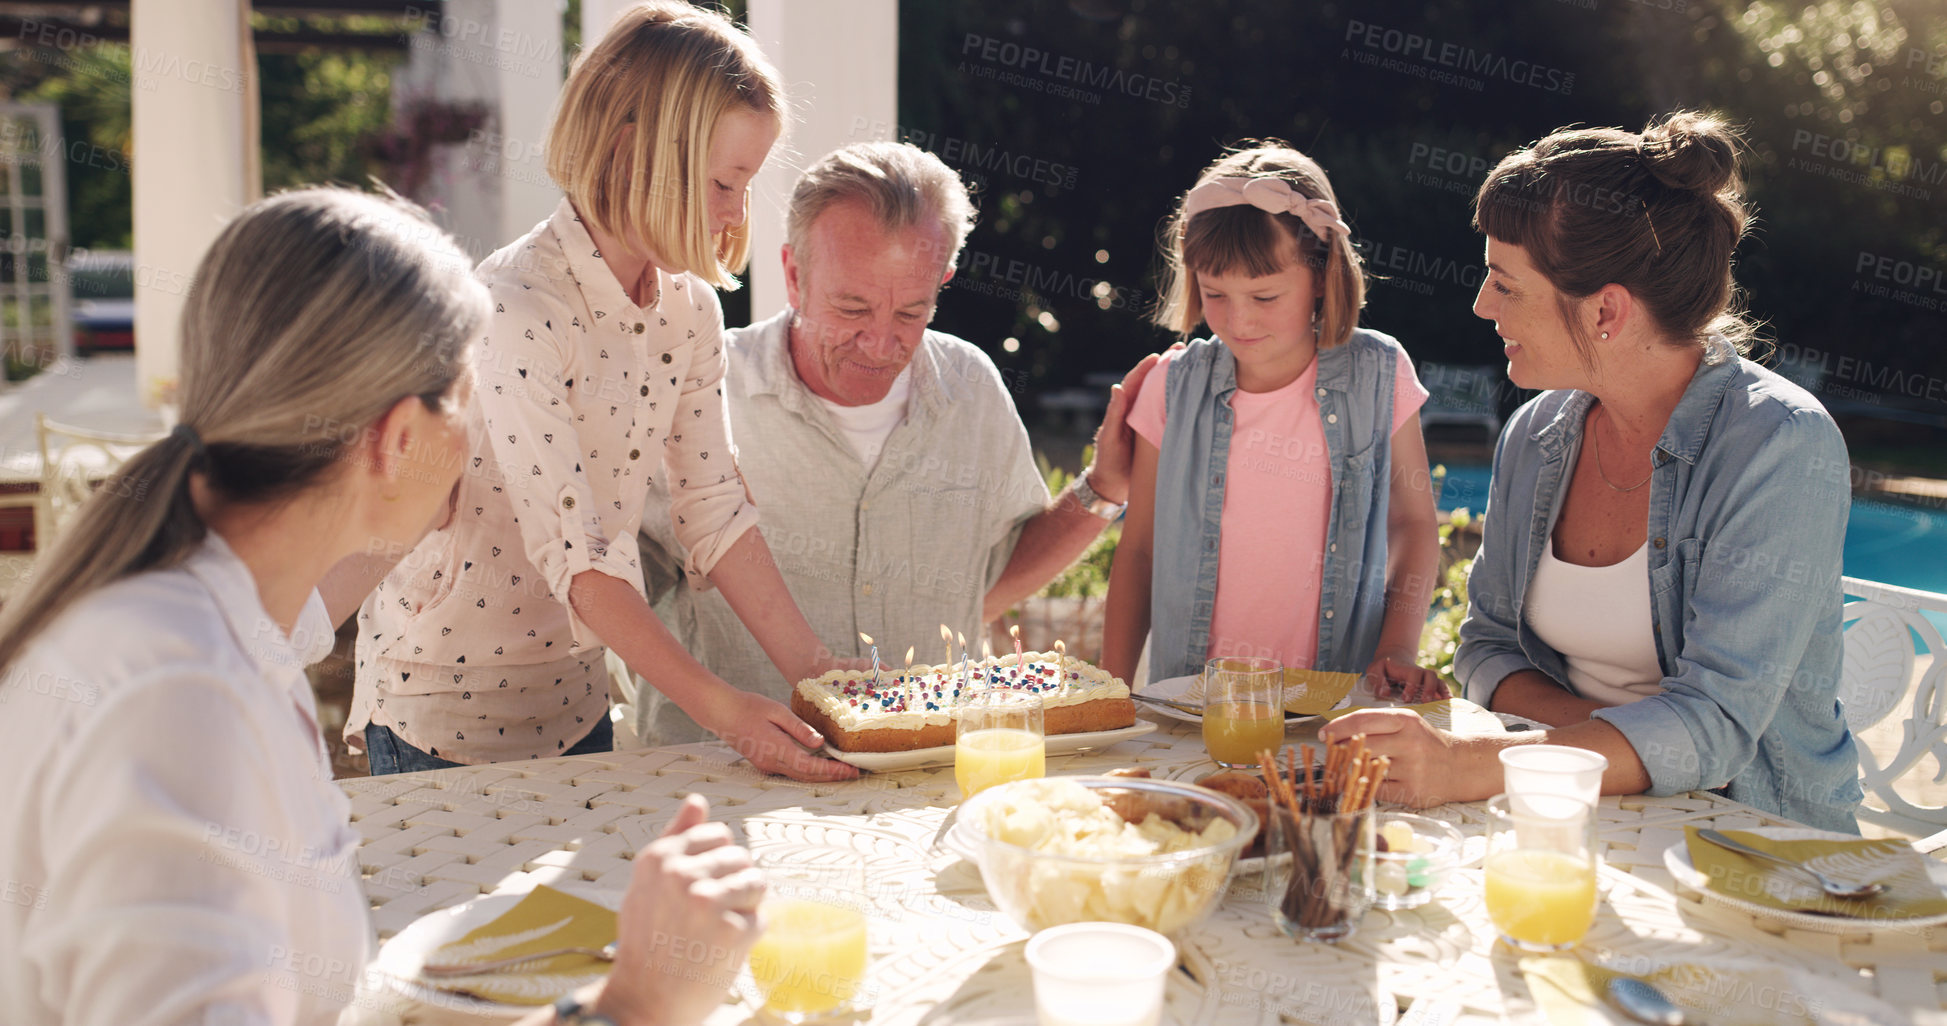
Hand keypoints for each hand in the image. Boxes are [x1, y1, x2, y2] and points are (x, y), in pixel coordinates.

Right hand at [596, 795, 764, 1025]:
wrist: (643, 1001)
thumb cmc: (648, 942)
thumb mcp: (647, 883)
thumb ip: (676, 839)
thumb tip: (698, 799)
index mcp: (659, 857)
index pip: (718, 835)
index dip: (718, 864)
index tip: (700, 890)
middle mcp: (681, 873)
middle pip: (741, 858)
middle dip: (735, 885)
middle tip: (706, 919)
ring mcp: (707, 901)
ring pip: (757, 883)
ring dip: (745, 908)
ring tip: (715, 931)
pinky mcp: (731, 930)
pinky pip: (760, 919)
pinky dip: (747, 937)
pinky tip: (720, 951)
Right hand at [697, 688, 859, 781]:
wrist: (722, 713)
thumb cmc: (749, 707)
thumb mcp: (777, 711)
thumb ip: (799, 728)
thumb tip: (820, 741)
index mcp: (777, 749)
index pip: (811, 766)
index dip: (833, 771)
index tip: (851, 770)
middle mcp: (772, 762)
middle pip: (808, 776)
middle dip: (832, 777)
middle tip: (853, 773)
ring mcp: (767, 765)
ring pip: (800, 776)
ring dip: (821, 776)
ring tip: (841, 771)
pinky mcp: (764, 763)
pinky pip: (791, 771)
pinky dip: (808, 770)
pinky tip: (819, 764)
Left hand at [1084, 345, 1176, 504]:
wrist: (1112, 486)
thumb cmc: (1108, 461)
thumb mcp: (1110, 437)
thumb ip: (1114, 413)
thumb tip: (1116, 387)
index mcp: (1124, 409)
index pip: (1135, 382)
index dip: (1146, 368)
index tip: (1158, 356)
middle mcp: (1137, 412)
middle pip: (1152, 384)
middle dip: (1165, 367)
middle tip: (1182, 350)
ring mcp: (1147, 422)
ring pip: (1162, 397)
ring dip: (1175, 382)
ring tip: (1192, 366)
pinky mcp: (1157, 433)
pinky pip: (1169, 414)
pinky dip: (1179, 402)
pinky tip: (1193, 395)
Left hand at [1316, 708, 1475, 807]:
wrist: (1460, 766)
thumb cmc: (1425, 742)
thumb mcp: (1406, 723)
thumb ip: (1375, 724)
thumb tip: (1336, 734)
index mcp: (1406, 721)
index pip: (1362, 721)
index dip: (1338, 728)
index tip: (1323, 734)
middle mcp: (1410, 743)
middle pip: (1361, 745)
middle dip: (1341, 750)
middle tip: (1332, 753)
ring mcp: (1412, 769)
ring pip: (1367, 769)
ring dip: (1351, 768)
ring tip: (1347, 766)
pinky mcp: (1412, 792)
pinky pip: (1376, 790)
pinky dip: (1367, 785)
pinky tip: (1365, 781)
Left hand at [1364, 656, 1449, 703]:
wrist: (1393, 659)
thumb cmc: (1383, 667)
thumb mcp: (1375, 669)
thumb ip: (1378, 680)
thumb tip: (1385, 693)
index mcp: (1406, 669)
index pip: (1414, 674)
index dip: (1412, 686)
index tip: (1405, 698)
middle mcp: (1419, 673)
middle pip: (1430, 676)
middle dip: (1429, 689)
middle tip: (1425, 702)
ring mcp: (1426, 679)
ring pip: (1438, 681)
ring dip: (1441, 692)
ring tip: (1443, 705)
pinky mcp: (1429, 686)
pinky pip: (1441, 688)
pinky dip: (1446, 696)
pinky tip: (1448, 705)